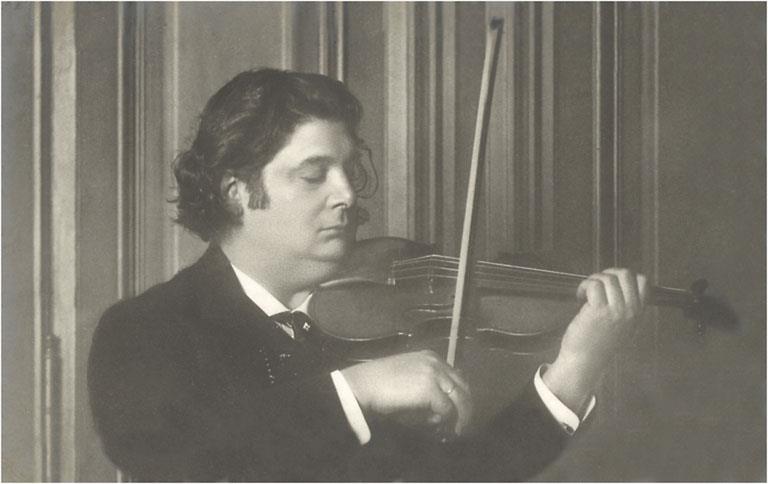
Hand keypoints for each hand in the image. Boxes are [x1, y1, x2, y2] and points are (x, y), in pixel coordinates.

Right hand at [341, 350, 471, 437]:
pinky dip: (445, 420)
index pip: (456, 378)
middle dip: (466, 408)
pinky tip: (440, 428)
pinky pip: (446, 409)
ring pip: (459, 399)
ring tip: (456, 431)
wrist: (364, 385)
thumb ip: (428, 392)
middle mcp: (436, 363)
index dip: (460, 397)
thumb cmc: (381, 385)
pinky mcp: (430, 389)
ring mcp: (434, 374)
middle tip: (462, 426)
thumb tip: (442, 414)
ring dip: (460, 417)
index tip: (460, 413)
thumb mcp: (409, 383)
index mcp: (431, 358)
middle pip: (462, 388)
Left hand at [543, 268, 647, 411]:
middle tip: (596, 284)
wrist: (585, 362)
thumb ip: (625, 308)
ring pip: (607, 278)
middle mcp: (630, 311)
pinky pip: (594, 285)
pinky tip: (579, 297)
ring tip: (585, 293)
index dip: (623, 277)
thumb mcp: (622, 326)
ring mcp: (616, 310)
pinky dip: (584, 286)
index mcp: (637, 313)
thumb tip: (616, 284)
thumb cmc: (598, 344)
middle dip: (607, 273)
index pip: (643, 282)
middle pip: (626, 274)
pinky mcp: (599, 310)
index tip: (609, 283)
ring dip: (592, 281)